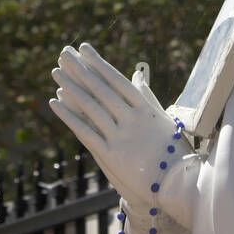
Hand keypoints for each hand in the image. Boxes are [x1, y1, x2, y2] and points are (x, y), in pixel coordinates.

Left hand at [49, 43, 182, 209]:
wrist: (179, 185)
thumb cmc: (174, 151)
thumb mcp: (162, 119)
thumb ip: (146, 96)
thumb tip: (137, 74)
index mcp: (146, 109)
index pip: (117, 80)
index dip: (99, 64)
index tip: (85, 49)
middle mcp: (133, 119)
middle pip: (101, 89)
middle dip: (80, 69)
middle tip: (64, 53)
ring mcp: (121, 137)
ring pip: (91, 107)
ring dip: (71, 87)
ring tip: (56, 71)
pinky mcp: (111, 155)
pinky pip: (85, 132)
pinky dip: (69, 116)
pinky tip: (55, 102)